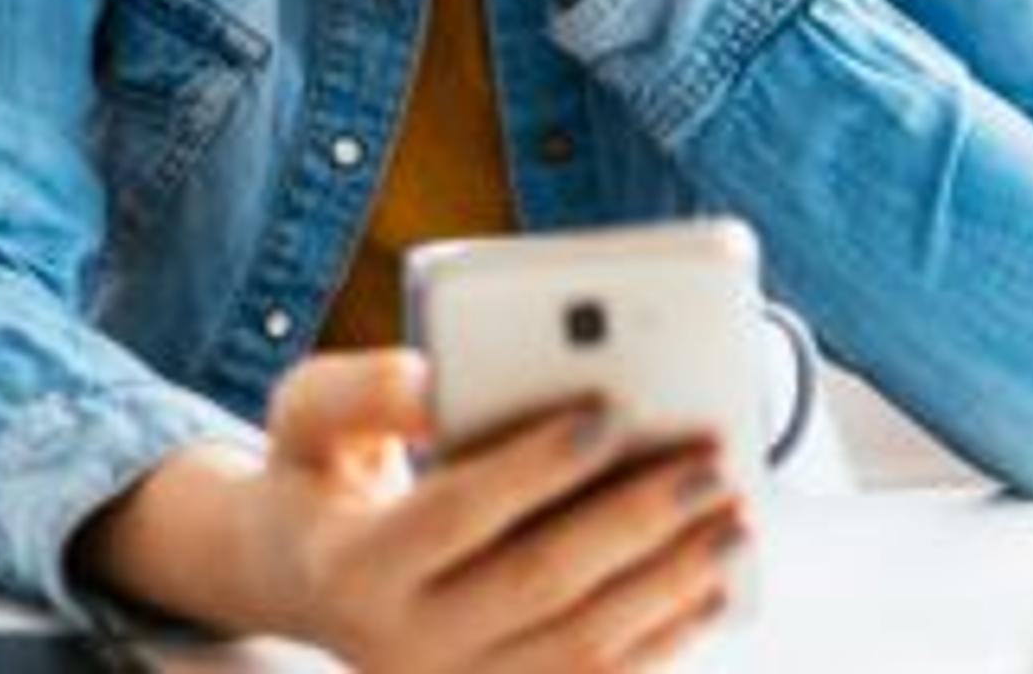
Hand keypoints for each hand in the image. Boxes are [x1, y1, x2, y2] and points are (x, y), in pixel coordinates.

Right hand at [230, 349, 745, 670]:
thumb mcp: (305, 413)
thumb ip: (364, 390)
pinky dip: (663, 638)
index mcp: (347, 566)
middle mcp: (398, 647)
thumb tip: (442, 386)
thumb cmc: (321, 474)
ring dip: (669, 584)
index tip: (607, 411)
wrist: (299, 580)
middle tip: (709, 460)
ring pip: (580, 649)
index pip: (455, 514)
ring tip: (734, 518)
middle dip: (635, 521)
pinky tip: (710, 583)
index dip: (532, 465)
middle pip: (538, 586)